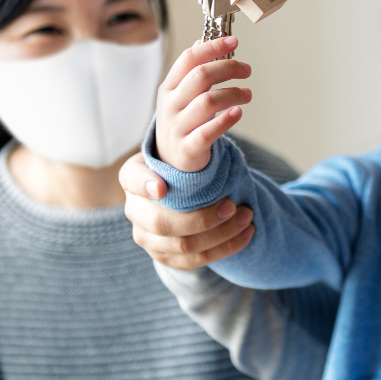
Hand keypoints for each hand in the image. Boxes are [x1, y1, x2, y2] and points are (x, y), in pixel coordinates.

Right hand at [120, 153, 254, 269]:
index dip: (144, 185)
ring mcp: (148, 238)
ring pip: (184, 246)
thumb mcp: (174, 153)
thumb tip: (209, 118)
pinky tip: (248, 234)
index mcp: (133, 178)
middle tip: (233, 205)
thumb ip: (184, 144)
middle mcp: (135, 211)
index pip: (133, 179)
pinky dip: (227, 248)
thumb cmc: (179, 169)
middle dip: (202, 218)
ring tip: (248, 216)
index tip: (162, 187)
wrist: (175, 200)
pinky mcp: (166, 258)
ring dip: (222, 233)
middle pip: (163, 223)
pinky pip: (197, 261)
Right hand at [156, 36, 250, 172]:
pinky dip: (226, 120)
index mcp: (169, 87)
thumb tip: (201, 41)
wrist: (170, 160)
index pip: (189, 59)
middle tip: (247, 69)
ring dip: (234, 93)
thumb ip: (191, 70)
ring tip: (248, 94)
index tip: (233, 41)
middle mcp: (171, 105)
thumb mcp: (180, 95)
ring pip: (208, 102)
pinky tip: (238, 112)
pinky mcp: (188, 148)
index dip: (212, 47)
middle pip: (201, 76)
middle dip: (228, 67)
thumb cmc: (182, 121)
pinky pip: (208, 131)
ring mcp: (178, 127)